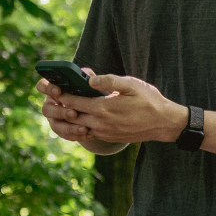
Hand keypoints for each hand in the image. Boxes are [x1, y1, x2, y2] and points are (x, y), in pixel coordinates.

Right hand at [36, 69, 100, 142]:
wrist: (97, 108)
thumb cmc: (89, 90)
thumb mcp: (88, 82)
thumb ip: (86, 76)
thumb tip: (85, 73)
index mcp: (53, 89)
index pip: (42, 86)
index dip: (47, 88)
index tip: (58, 91)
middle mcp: (51, 104)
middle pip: (46, 109)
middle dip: (60, 112)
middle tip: (74, 113)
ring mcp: (54, 119)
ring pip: (56, 126)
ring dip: (69, 128)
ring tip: (84, 128)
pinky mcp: (62, 130)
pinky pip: (65, 135)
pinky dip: (77, 135)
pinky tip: (88, 134)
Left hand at [51, 73, 186, 144]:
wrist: (163, 123)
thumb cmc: (149, 100)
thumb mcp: (131, 84)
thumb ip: (109, 80)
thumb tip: (89, 78)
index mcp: (104, 108)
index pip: (73, 102)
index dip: (61, 95)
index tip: (53, 88)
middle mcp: (100, 123)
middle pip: (71, 116)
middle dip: (60, 108)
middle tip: (52, 99)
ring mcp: (104, 132)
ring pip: (77, 127)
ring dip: (68, 119)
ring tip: (62, 108)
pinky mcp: (108, 137)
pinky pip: (87, 133)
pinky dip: (79, 127)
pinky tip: (79, 118)